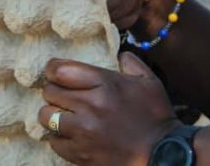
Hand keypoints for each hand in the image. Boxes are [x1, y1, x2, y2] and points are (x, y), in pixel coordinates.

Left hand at [38, 52, 179, 165]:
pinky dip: (58, 138)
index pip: (60, 70)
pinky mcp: (81, 153)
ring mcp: (84, 131)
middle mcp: (91, 105)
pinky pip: (54, 142)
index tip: (54, 73)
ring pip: (46, 116)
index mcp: (105, 84)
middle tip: (62, 96)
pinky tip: (68, 135)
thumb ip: (131, 64)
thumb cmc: (156, 116)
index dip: (52, 69)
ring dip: (51, 114)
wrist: (163, 154)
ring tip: (61, 115)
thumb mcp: (149, 82)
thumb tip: (120, 55)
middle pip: (50, 92)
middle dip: (54, 91)